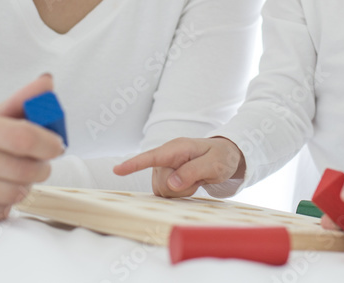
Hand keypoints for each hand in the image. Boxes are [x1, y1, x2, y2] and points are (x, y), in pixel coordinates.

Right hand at [0, 74, 64, 225]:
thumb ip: (17, 102)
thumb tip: (48, 82)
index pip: (22, 137)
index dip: (49, 143)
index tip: (56, 146)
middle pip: (23, 169)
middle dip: (41, 168)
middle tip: (39, 164)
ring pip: (13, 194)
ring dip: (23, 187)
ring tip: (16, 178)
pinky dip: (4, 204)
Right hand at [113, 137, 245, 197]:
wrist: (226, 157)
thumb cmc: (221, 156)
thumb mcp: (214, 163)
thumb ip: (193, 172)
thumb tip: (171, 184)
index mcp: (176, 148)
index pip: (151, 156)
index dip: (134, 164)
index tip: (117, 170)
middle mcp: (166, 157)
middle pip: (161, 183)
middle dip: (180, 188)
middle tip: (199, 177)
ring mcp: (165, 169)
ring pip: (162, 191)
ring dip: (181, 191)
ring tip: (196, 179)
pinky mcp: (166, 179)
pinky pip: (166, 195)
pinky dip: (180, 194)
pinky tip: (190, 184)